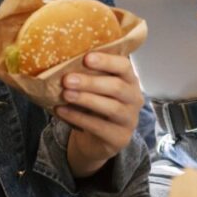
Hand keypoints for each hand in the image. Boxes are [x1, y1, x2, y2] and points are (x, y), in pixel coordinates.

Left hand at [58, 51, 143, 178]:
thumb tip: (64, 58)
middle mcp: (134, 98)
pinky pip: (99, 126)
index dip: (106, 61)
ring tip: (66, 94)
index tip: (86, 58)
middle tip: (67, 79)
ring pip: (111, 107)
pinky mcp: (119, 137)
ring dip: (86, 99)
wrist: (98, 139)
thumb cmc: (96, 105)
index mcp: (130, 79)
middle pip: (116, 87)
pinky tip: (62, 111)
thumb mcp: (97, 87)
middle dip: (91, 82)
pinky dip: (78, 118)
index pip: (124, 66)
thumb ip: (89, 74)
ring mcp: (129, 119)